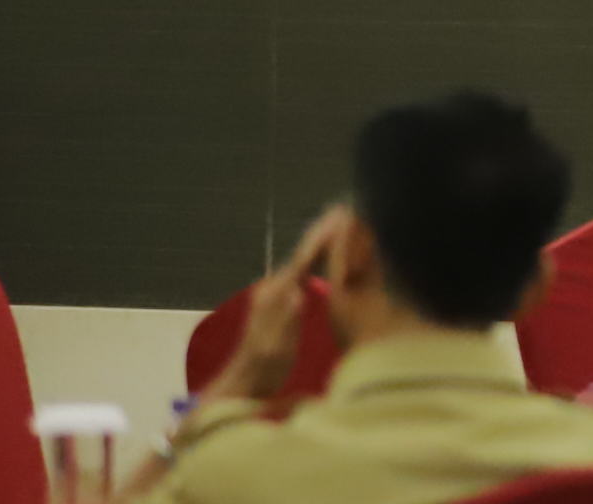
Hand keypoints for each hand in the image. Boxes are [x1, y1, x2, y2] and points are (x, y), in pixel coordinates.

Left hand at [211, 207, 347, 404]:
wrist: (244, 383)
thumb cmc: (264, 368)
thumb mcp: (275, 345)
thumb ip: (286, 316)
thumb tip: (299, 290)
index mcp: (277, 293)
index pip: (304, 258)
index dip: (324, 237)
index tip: (344, 216)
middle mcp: (274, 286)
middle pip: (304, 252)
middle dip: (325, 231)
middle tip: (349, 208)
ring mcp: (276, 291)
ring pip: (304, 259)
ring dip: (323, 240)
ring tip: (345, 222)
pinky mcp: (281, 299)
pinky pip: (305, 270)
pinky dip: (319, 256)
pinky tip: (329, 252)